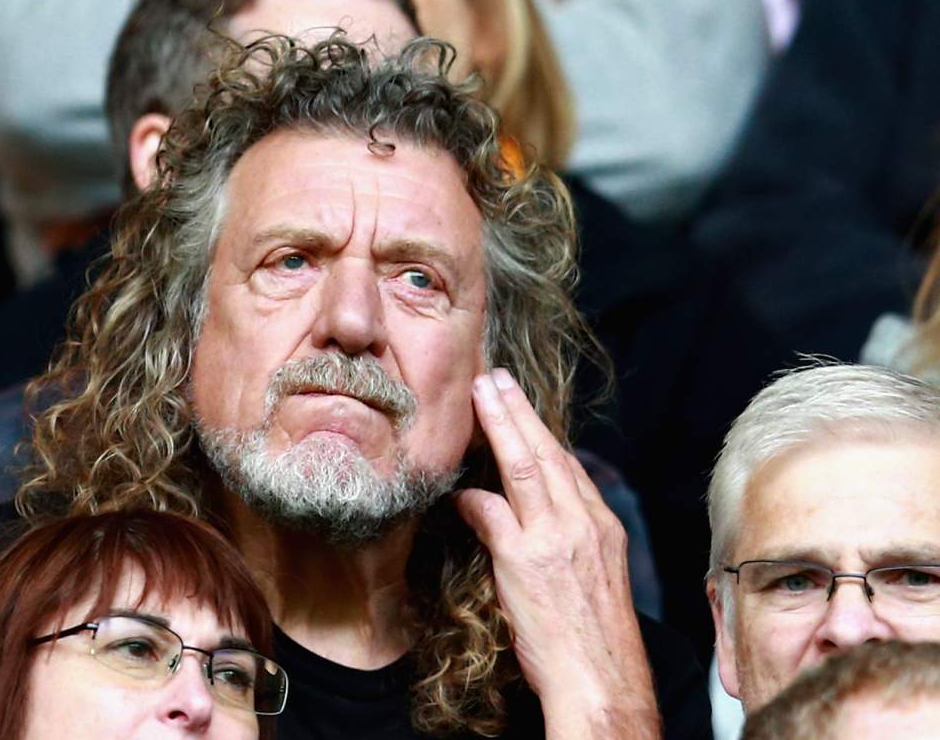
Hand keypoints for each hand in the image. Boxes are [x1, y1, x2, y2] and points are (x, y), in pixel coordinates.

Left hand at [453, 369, 658, 739]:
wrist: (602, 683)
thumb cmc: (594, 642)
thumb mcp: (593, 578)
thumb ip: (566, 540)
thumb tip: (531, 518)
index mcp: (602, 527)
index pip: (569, 466)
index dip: (542, 433)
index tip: (523, 409)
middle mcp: (584, 524)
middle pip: (547, 451)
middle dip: (519, 410)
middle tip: (495, 377)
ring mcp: (556, 539)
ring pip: (525, 465)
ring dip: (499, 423)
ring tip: (480, 393)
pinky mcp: (527, 561)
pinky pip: (494, 515)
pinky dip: (474, 498)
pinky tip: (457, 490)